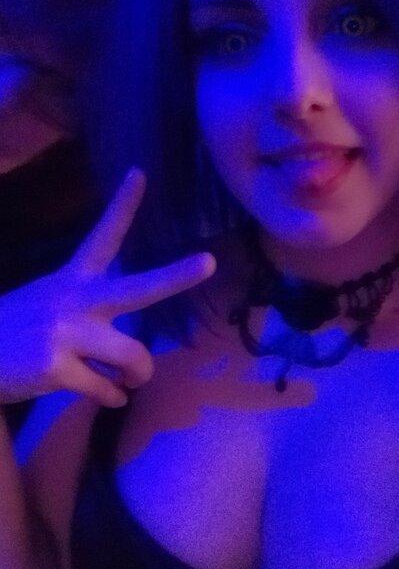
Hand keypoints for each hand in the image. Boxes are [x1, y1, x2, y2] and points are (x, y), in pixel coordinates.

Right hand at [0, 169, 215, 406]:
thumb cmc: (16, 333)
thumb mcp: (48, 306)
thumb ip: (90, 317)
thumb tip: (129, 357)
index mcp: (71, 279)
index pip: (102, 236)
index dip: (122, 204)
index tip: (140, 172)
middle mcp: (73, 301)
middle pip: (137, 290)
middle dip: (176, 276)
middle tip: (209, 262)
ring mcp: (64, 334)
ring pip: (133, 356)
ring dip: (137, 374)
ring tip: (127, 379)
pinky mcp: (55, 367)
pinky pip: (107, 389)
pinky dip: (112, 396)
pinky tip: (107, 396)